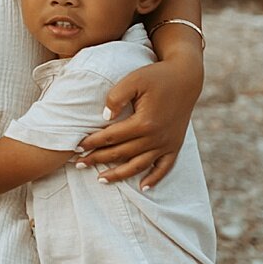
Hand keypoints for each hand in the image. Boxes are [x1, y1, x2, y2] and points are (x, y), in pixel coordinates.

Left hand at [77, 53, 201, 190]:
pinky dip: (154, 179)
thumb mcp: (133, 80)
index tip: (76, 146)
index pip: (111, 137)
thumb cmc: (156, 76)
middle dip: (98, 159)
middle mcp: (155, 137)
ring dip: (119, 174)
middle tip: (78, 164)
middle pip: (121, 153)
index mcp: (144, 122)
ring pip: (139, 165)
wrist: (186, 77)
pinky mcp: (175, 145)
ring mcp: (166, 144)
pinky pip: (164, 168)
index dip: (92, 142)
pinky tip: (142, 187)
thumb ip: (116, 98)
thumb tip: (104, 118)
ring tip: (100, 179)